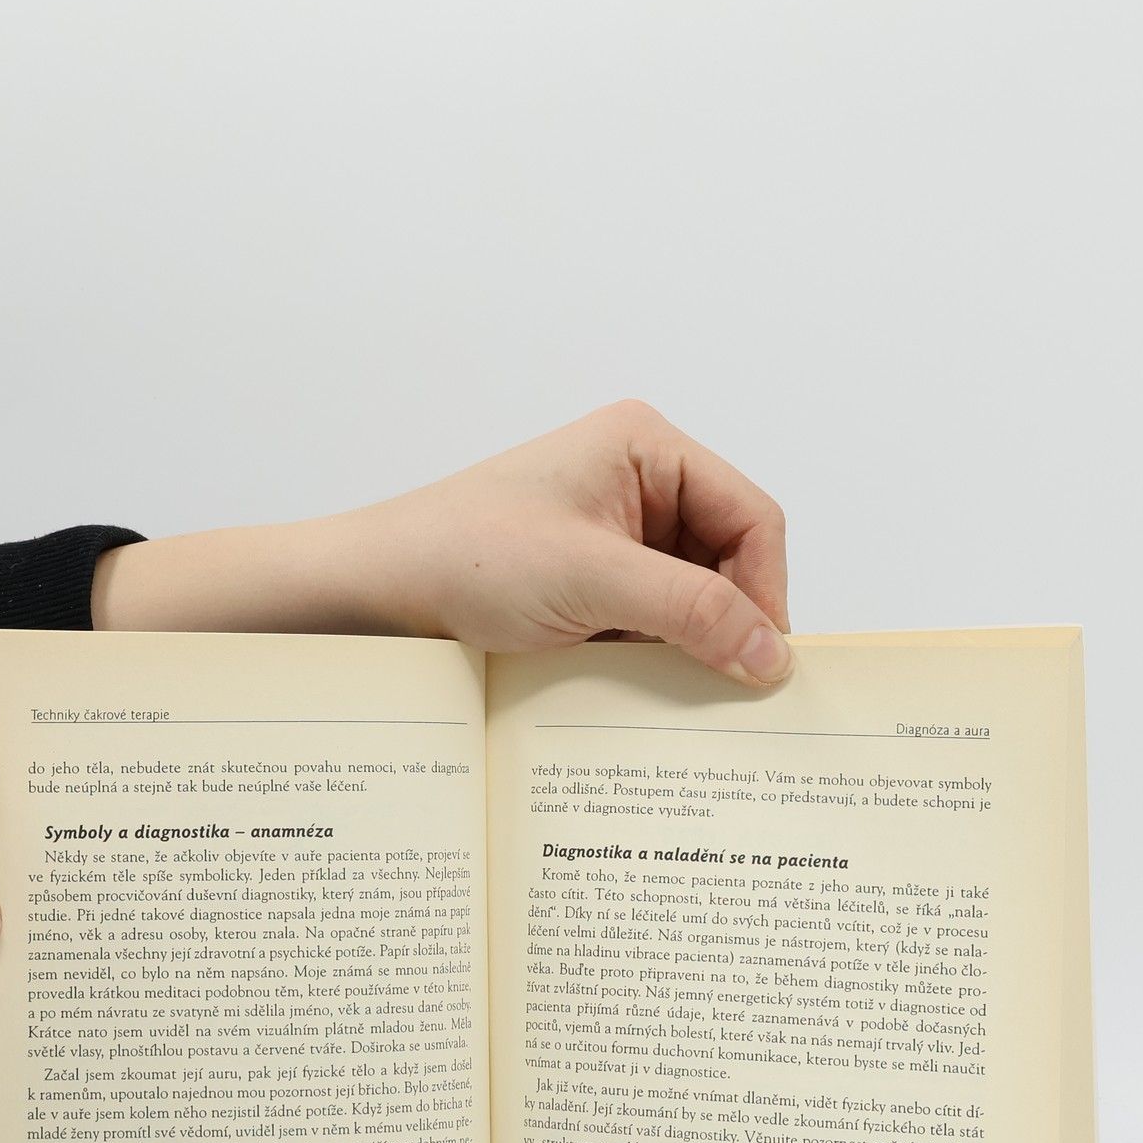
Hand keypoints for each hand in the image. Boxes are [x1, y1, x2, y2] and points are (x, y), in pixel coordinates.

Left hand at [91, 400, 792, 686]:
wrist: (368, 593)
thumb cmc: (463, 557)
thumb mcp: (590, 580)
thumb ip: (689, 610)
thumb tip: (773, 657)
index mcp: (646, 446)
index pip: (752, 517)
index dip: (764, 590)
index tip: (760, 662)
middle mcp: (636, 482)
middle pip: (728, 562)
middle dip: (727, 623)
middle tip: (727, 692)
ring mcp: (610, 537)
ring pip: (690, 601)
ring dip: (686, 647)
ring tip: (673, 695)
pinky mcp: (585, 586)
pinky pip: (648, 625)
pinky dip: (651, 659)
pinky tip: (635, 693)